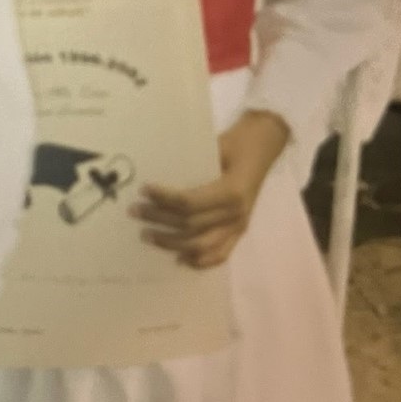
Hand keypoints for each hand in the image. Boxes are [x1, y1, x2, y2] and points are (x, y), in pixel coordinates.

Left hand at [129, 110, 288, 268]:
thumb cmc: (239, 141)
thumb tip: (158, 171)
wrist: (265, 144)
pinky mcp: (241, 232)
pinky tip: (179, 259)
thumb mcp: (217, 145)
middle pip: (190, 225)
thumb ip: (193, 163)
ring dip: (171, 243)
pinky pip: (220, 255)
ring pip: (200, 245)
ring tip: (147, 235)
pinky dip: (199, 261)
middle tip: (135, 212)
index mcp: (232, 191)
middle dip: (159, 219)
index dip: (164, 199)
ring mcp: (239, 226)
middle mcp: (236, 214)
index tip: (144, 191)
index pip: (189, 203)